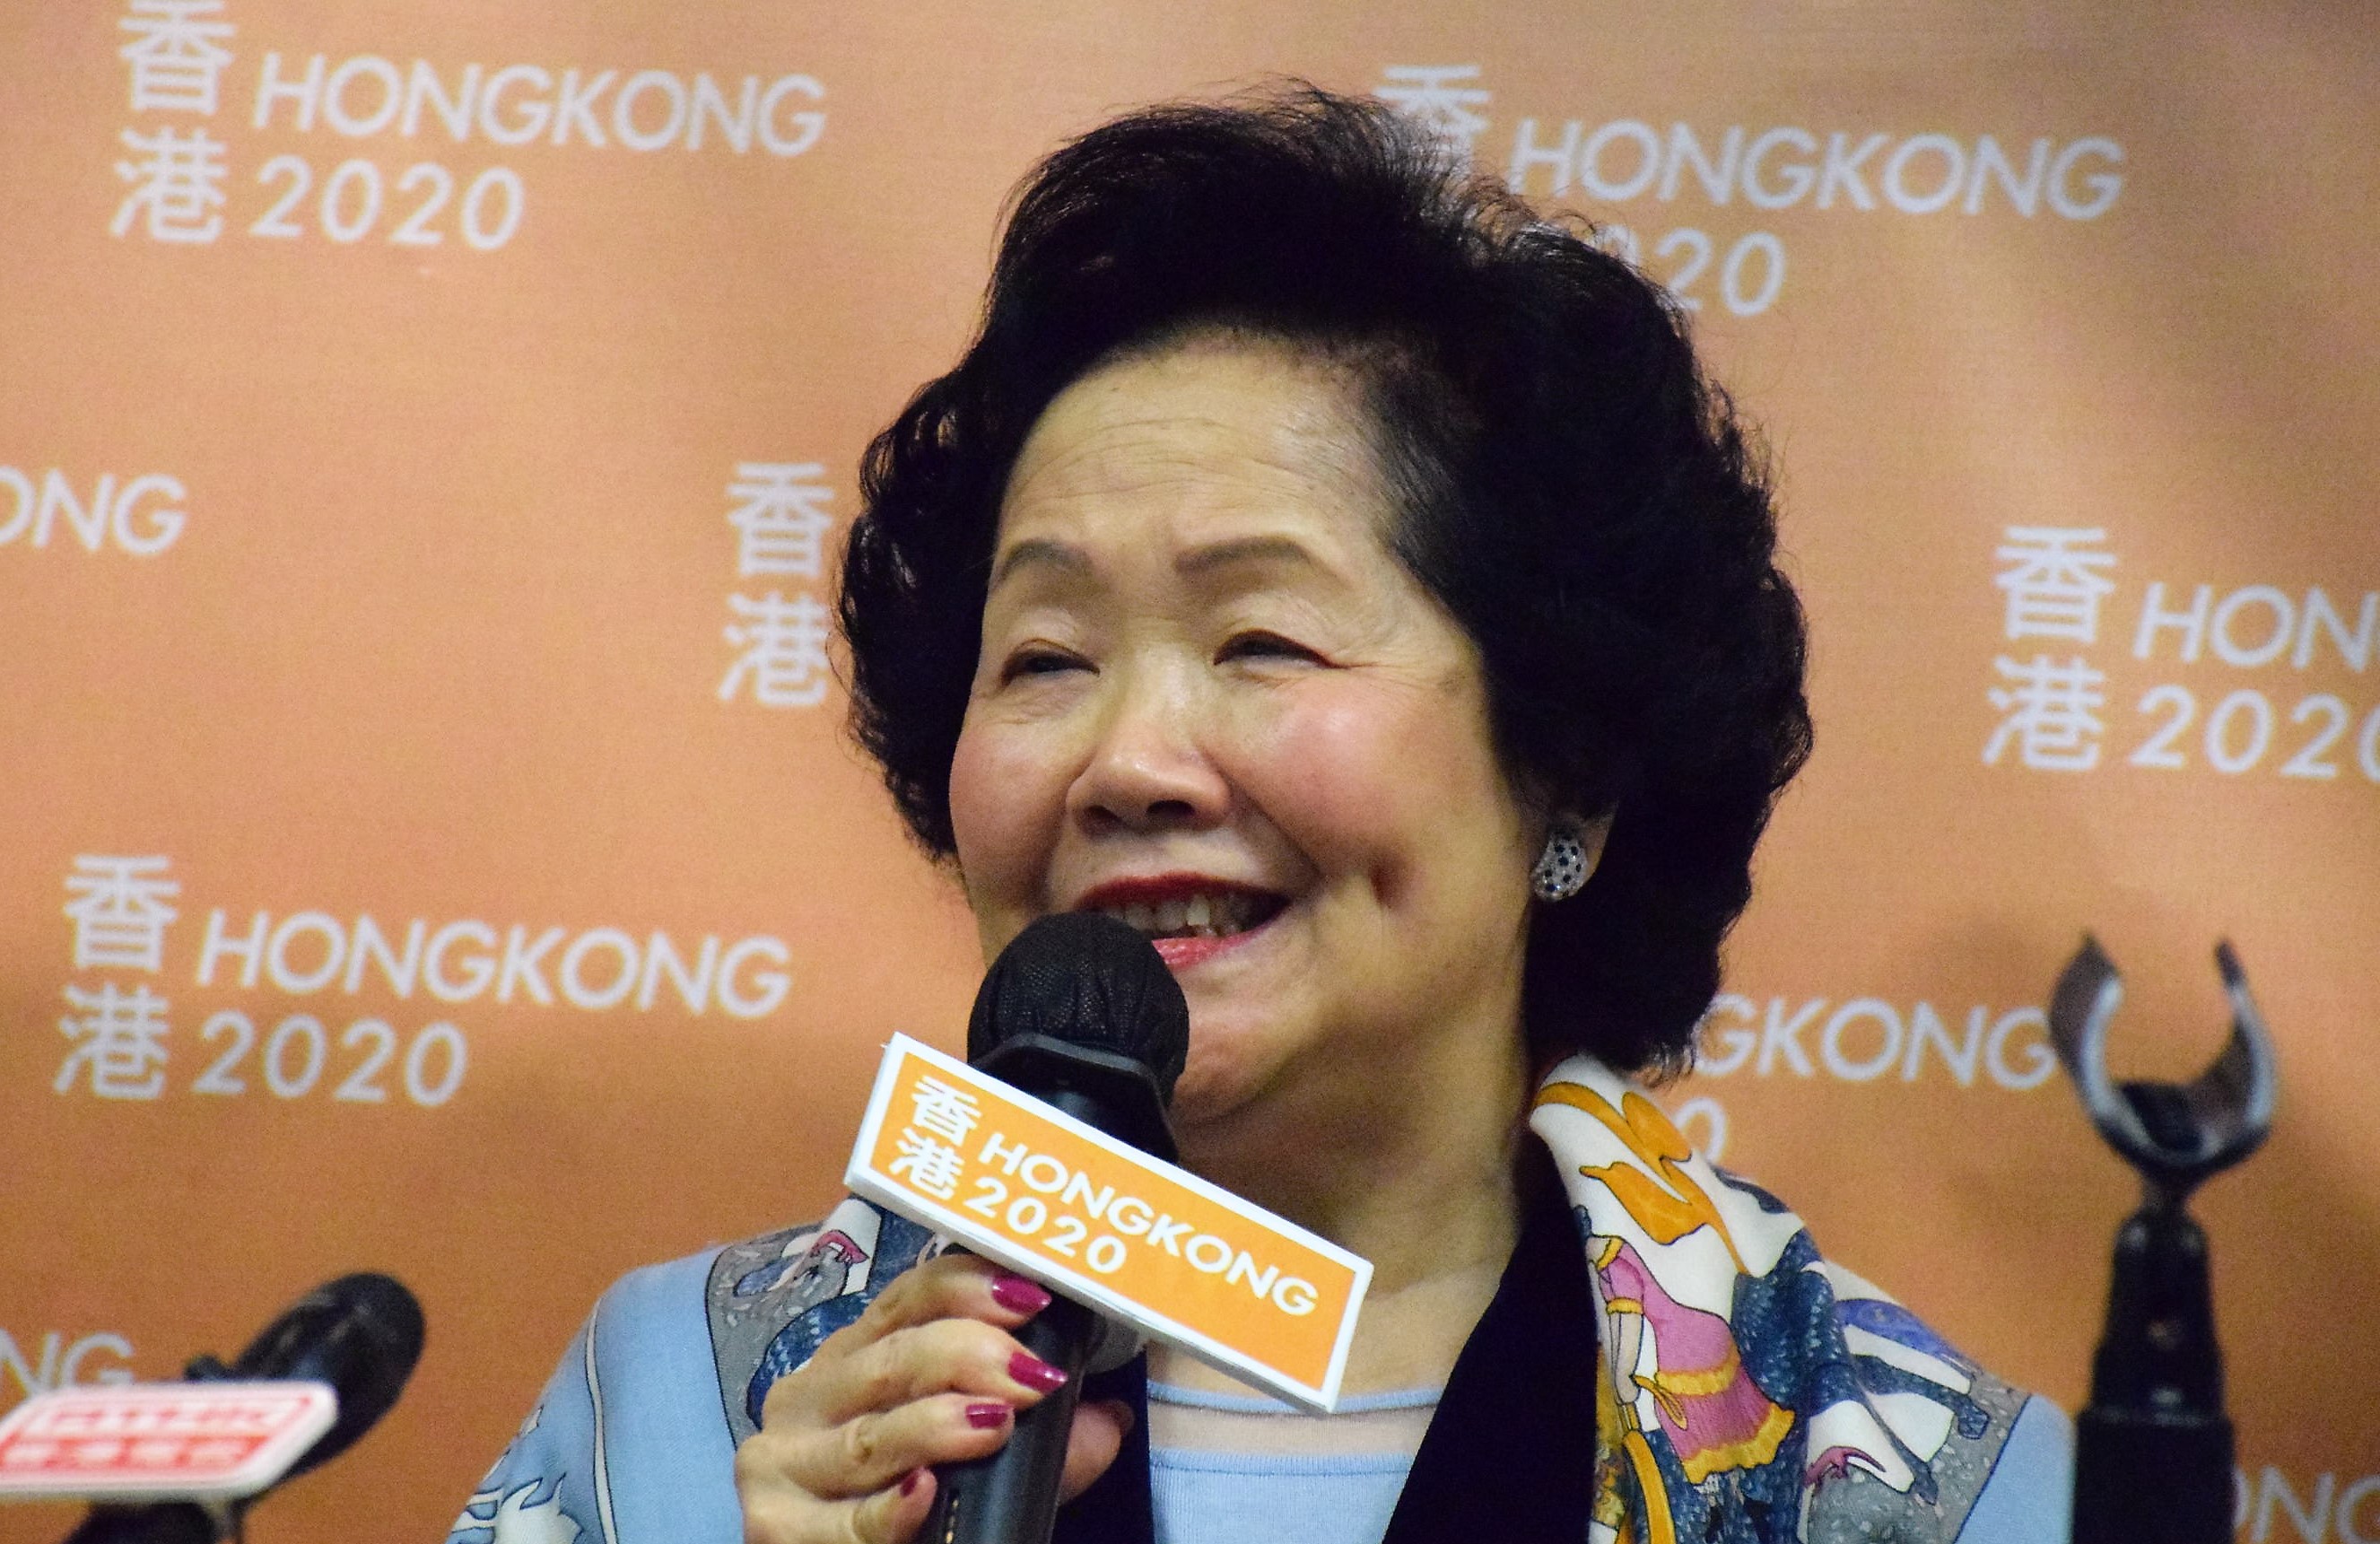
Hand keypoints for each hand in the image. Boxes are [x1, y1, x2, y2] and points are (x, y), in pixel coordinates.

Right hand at [734, 1253, 1131, 1542]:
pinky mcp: (774, 1524)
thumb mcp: (972, 1460)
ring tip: (995, 1423)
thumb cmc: (903, 1506)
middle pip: (892, 1357)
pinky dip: (888, 1509)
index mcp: (857, 1357)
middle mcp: (812, 1394)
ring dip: (937, 1426)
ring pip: (871, 1436)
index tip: (1032, 1297)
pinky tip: (922, 1493)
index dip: (970, 1287)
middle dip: (968, 1357)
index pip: (910, 1297)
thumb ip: (1043, 1442)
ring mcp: (784, 1458)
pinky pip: (845, 1519)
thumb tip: (1108, 1419)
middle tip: (1032, 1376)